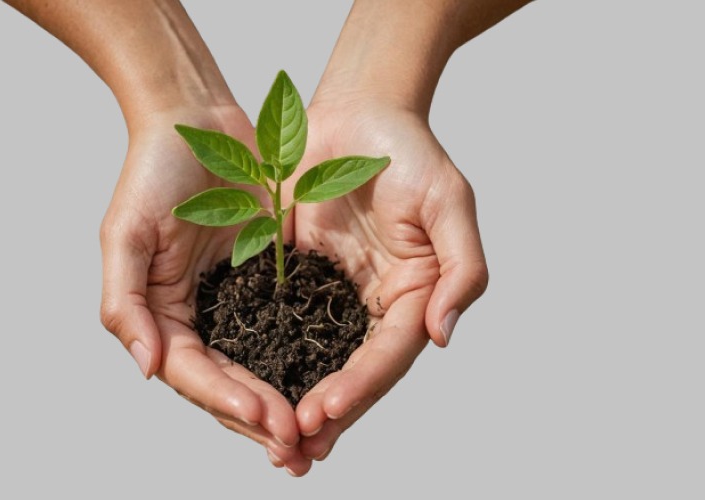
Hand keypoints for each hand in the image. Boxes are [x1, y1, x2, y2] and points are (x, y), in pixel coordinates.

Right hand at [100, 105, 311, 475]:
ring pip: (259, 370)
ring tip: (315, 439)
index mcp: (161, 314)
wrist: (198, 118)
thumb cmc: (153, 169)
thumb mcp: (125, 233)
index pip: (193, 373)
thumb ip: (125, 303)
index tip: (268, 417)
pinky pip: (287, 333)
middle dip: (259, 419)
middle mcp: (196, 318)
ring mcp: (233, 304)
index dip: (227, 399)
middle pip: (226, 385)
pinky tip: (330, 387)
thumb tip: (147, 367)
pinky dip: (304, 364)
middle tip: (297, 449)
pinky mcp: (267, 284)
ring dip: (281, 406)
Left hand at [289, 101, 489, 460]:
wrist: (357, 109)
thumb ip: (462, 271)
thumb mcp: (450, 203)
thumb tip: (444, 336)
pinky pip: (276, 323)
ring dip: (295, 399)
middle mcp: (374, 305)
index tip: (324, 413)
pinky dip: (263, 356)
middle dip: (327, 413)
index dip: (359, 388)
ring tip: (271, 438)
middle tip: (294, 448)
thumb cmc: (411, 150)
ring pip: (313, 359)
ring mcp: (333, 294)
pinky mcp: (294, 277)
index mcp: (415, 296)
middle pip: (351, 372)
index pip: (388, 355)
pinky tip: (241, 385)